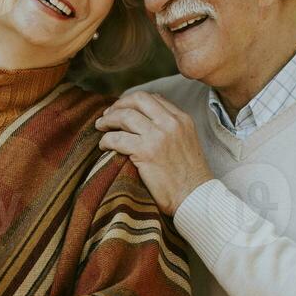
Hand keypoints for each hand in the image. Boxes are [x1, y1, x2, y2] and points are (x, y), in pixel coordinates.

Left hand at [95, 92, 214, 214]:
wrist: (195, 197)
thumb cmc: (189, 176)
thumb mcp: (187, 142)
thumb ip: (171, 128)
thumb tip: (147, 119)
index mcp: (182, 119)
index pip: (153, 98)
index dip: (132, 101)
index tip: (121, 109)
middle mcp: (171, 123)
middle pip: (138, 99)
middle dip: (118, 104)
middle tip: (107, 115)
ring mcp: (158, 136)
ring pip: (125, 116)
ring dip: (108, 120)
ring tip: (100, 127)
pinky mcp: (146, 152)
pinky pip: (117, 138)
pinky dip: (106, 140)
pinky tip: (103, 146)